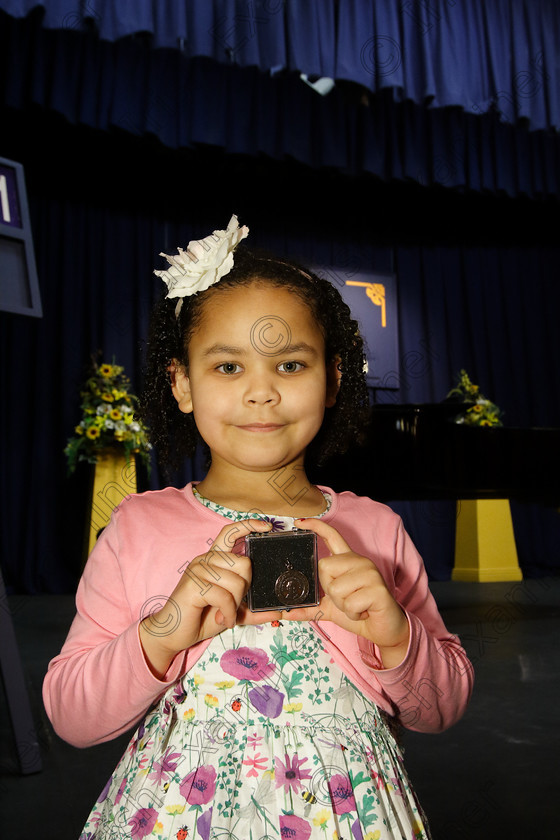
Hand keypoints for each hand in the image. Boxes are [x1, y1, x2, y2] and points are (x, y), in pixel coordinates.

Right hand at [139, 518, 279, 676]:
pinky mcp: (193, 585)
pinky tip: (221, 619)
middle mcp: (205, 559)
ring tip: (224, 614)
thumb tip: (280, 611)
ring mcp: (198, 570)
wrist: (173, 634)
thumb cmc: (201, 617)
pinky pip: (224, 596)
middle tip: (233, 604)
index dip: (249, 525)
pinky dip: (228, 613)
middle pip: (243, 563)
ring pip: (236, 581)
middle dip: (244, 589)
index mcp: (214, 560)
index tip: (267, 527)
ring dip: (235, 605)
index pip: (230, 532)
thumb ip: (253, 609)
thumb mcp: (232, 611)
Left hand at [277, 519, 409, 668]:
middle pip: (324, 566)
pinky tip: (364, 611)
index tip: (300, 522)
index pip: (332, 537)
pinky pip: (350, 603)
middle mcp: (359, 561)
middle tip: (345, 599)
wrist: (385, 630)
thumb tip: (285, 612)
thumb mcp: (330, 609)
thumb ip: (310, 607)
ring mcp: (370, 573)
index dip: (316, 527)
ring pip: (336, 588)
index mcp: (348, 561)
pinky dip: (353, 613)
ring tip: (356, 606)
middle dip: (329, 589)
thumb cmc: (360, 613)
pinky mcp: (377, 589)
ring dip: (342, 605)